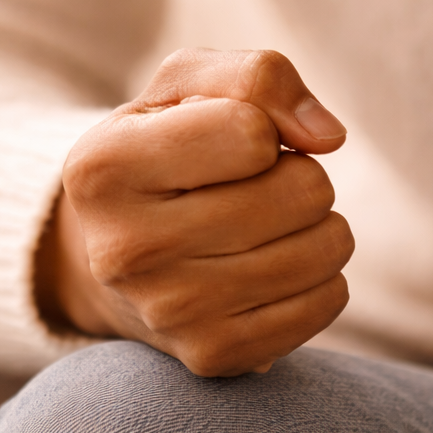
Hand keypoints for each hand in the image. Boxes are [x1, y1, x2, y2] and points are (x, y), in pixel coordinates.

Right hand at [36, 48, 353, 375]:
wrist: (124, 252)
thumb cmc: (166, 150)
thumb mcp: (187, 86)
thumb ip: (258, 77)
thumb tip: (329, 137)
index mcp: (103, 167)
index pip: (252, 133)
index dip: (263, 128)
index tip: (232, 143)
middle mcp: (125, 250)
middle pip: (301, 191)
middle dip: (301, 175)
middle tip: (260, 187)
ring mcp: (168, 312)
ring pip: (325, 248)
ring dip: (319, 225)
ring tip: (271, 225)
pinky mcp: (213, 355)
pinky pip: (328, 302)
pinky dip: (323, 276)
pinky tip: (277, 268)